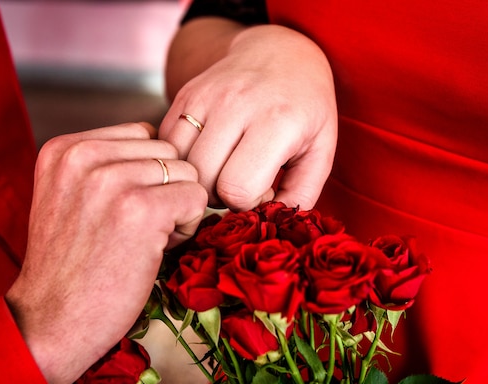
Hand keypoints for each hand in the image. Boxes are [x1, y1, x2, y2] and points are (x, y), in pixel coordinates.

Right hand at [5, 123, 207, 383]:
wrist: (49, 321)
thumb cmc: (68, 267)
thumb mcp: (68, 196)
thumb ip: (106, 165)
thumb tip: (169, 150)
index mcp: (64, 148)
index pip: (142, 134)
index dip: (147, 173)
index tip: (125, 208)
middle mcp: (83, 155)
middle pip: (167, 149)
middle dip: (165, 188)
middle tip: (139, 228)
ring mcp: (111, 181)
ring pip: (186, 170)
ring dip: (178, 206)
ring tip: (147, 238)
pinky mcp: (140, 210)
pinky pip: (196, 197)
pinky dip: (187, 225)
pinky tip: (158, 248)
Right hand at [161, 21, 336, 210]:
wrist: (279, 53)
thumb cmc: (305, 109)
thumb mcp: (320, 151)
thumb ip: (301, 194)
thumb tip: (268, 225)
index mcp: (277, 121)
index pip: (237, 188)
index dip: (246, 203)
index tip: (262, 191)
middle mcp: (236, 104)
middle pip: (203, 179)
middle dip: (219, 194)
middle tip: (241, 181)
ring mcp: (204, 96)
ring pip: (180, 164)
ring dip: (198, 178)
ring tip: (222, 168)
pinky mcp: (184, 94)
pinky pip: (167, 145)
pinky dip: (181, 159)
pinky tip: (206, 154)